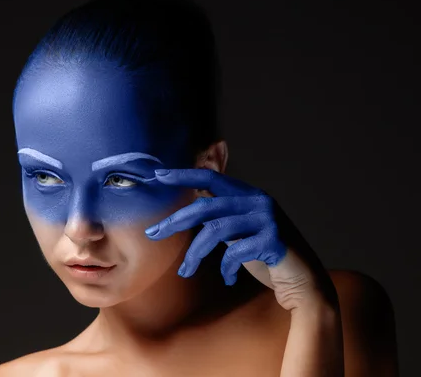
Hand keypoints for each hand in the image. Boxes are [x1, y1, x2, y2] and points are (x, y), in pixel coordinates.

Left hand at [144, 168, 337, 310]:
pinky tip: (228, 278)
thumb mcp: (241, 232)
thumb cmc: (267, 256)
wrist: (305, 282)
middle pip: (206, 206)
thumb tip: (190, 211)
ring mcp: (268, 219)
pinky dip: (225, 267)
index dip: (185, 174)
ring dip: (194, 253)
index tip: (159, 175)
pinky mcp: (274, 241)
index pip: (212, 176)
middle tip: (153, 234)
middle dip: (175, 221)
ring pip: (216, 230)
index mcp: (249, 195)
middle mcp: (259, 201)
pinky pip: (235, 252)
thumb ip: (222, 218)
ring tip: (185, 271)